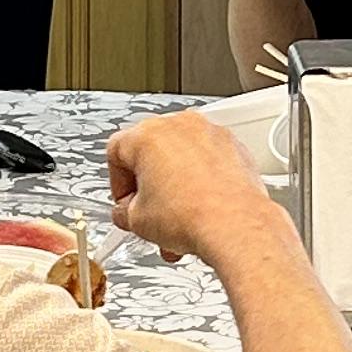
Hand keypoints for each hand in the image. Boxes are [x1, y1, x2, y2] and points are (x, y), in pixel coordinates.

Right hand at [109, 107, 284, 264]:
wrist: (235, 225)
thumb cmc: (192, 216)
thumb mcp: (137, 221)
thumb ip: (124, 211)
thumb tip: (128, 212)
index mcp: (146, 135)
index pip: (116, 153)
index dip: (118, 184)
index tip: (126, 203)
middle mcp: (178, 125)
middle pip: (151, 152)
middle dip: (149, 186)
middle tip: (150, 210)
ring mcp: (209, 133)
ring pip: (181, 156)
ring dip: (175, 184)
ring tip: (177, 217)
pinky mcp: (233, 146)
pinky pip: (208, 160)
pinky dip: (202, 179)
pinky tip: (200, 207)